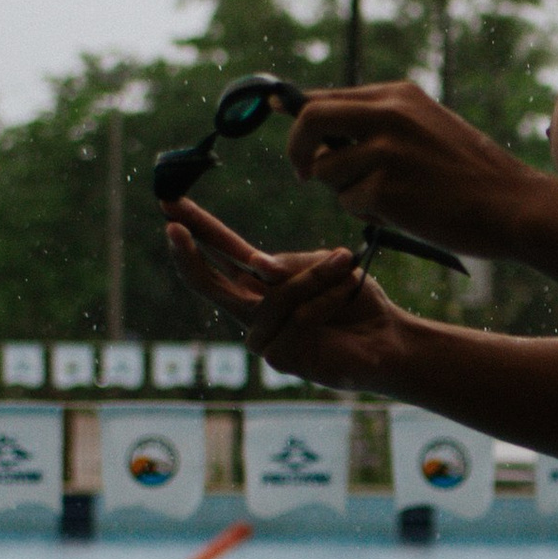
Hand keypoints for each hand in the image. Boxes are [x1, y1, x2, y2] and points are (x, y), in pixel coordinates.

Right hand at [164, 201, 407, 386]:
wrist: (389, 338)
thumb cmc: (357, 301)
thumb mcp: (324, 266)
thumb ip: (289, 265)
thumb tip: (257, 267)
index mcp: (260, 283)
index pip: (222, 252)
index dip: (197, 228)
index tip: (168, 202)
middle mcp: (254, 311)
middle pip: (209, 283)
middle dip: (189, 254)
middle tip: (171, 226)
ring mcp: (263, 337)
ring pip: (276, 294)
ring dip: (317, 277)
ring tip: (347, 265)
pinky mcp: (278, 356)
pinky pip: (298, 316)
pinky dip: (327, 299)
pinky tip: (347, 296)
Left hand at [282, 82, 535, 257]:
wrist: (512, 205)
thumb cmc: (471, 177)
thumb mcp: (427, 129)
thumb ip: (380, 125)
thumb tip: (321, 137)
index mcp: (398, 96)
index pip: (327, 97)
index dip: (299, 118)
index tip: (294, 139)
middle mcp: (388, 114)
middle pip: (310, 118)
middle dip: (297, 148)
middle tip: (303, 172)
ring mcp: (386, 150)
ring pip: (328, 170)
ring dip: (345, 191)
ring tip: (389, 199)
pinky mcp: (385, 187)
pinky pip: (349, 202)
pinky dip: (367, 213)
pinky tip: (405, 212)